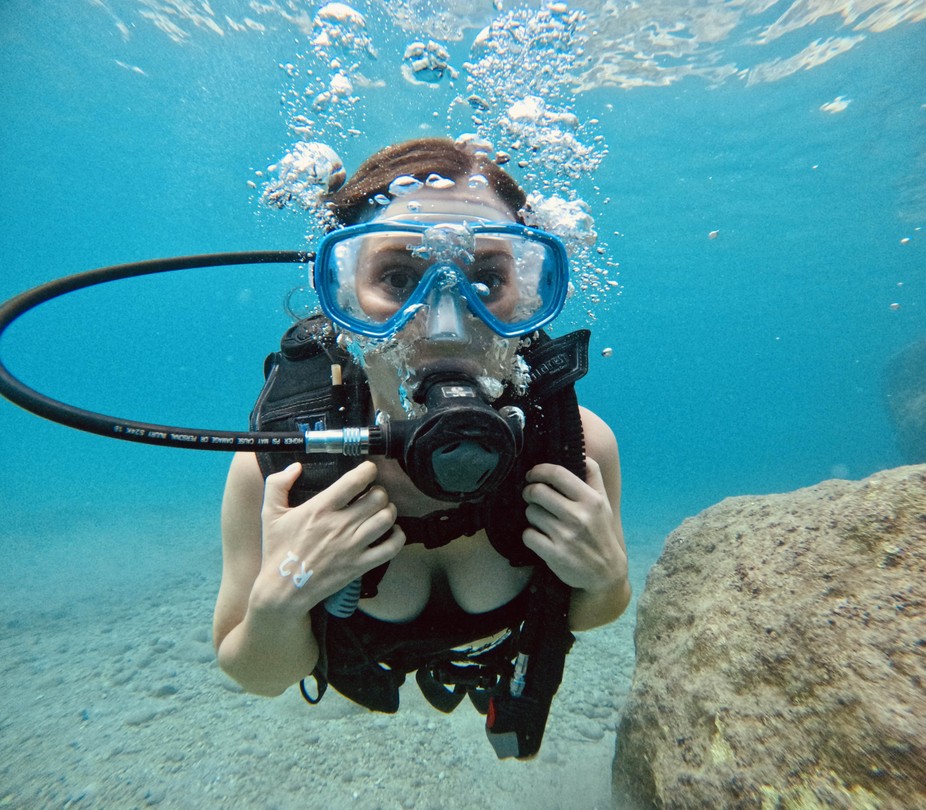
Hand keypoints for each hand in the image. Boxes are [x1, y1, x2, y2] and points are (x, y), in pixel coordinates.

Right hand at [255, 461, 404, 611]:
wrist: (282, 590)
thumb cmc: (277, 550)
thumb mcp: (269, 513)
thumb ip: (277, 484)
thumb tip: (296, 466)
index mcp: (320, 508)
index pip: (354, 481)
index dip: (368, 470)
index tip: (369, 470)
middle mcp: (340, 525)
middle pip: (377, 498)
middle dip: (379, 491)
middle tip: (373, 494)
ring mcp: (352, 546)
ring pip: (386, 519)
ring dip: (389, 510)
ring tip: (382, 511)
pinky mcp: (359, 566)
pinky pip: (391, 548)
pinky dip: (398, 537)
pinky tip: (393, 532)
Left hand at [522, 458, 626, 592]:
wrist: (606, 572)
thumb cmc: (601, 531)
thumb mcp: (603, 502)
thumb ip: (592, 475)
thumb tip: (581, 450)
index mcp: (591, 500)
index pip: (557, 473)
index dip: (539, 470)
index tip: (533, 474)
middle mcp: (579, 516)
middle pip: (538, 491)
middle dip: (530, 492)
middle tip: (532, 496)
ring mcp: (566, 536)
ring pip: (531, 512)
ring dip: (531, 514)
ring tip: (541, 519)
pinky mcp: (554, 554)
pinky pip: (528, 535)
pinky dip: (530, 535)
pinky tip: (540, 537)